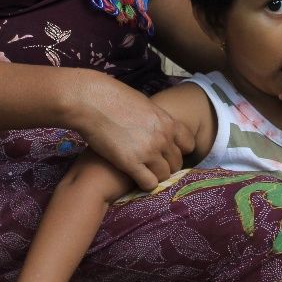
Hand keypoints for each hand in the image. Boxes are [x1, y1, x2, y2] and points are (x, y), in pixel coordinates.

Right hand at [73, 73, 192, 190]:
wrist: (92, 101)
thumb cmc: (114, 98)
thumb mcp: (145, 104)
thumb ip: (157, 120)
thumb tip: (160, 128)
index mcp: (168, 122)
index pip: (189, 145)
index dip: (180, 150)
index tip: (169, 152)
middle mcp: (162, 138)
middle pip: (177, 162)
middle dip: (167, 165)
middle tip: (154, 165)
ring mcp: (148, 152)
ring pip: (165, 175)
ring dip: (156, 175)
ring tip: (145, 172)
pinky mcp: (131, 163)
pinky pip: (149, 183)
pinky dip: (146, 184)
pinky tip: (137, 178)